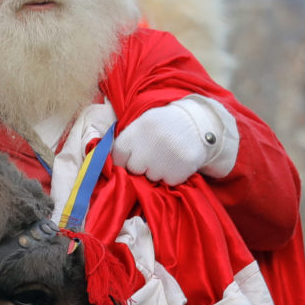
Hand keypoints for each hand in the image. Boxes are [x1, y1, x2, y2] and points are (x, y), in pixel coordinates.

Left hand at [112, 95, 237, 184]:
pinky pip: (168, 181)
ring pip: (151, 177)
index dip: (123, 159)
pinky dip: (171, 175)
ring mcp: (164, 161)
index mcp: (136, 131)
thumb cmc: (165, 124)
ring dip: (156, 171)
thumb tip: (106, 161)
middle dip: (140, 166)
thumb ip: (127, 140)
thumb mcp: (142, 123)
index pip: (117, 157)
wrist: (198, 123)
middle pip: (133, 169)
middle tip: (152, 154)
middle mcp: (148, 147)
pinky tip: (176, 161)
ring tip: (166, 156)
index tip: (131, 156)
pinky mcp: (179, 172)